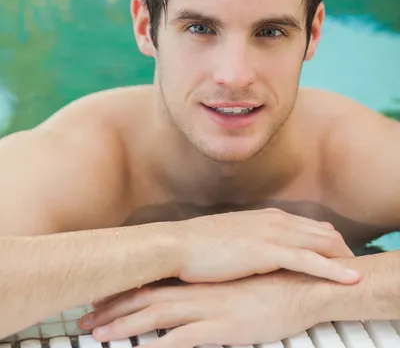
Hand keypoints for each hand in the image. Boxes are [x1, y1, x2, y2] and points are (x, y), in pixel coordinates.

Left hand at [80, 272, 324, 344]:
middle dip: (113, 311)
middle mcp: (198, 292)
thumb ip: (216, 288)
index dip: (125, 293)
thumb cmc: (275, 285)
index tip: (101, 301)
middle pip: (146, 300)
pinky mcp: (223, 329)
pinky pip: (183, 341)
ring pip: (156, 319)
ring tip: (97, 337)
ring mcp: (209, 309)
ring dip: (124, 328)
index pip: (154, 284)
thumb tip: (197, 294)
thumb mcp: (240, 284)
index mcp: (201, 280)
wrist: (305, 286)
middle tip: (86, 322)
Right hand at [174, 208, 358, 283]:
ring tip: (360, 272)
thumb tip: (262, 252)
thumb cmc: (200, 246)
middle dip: (342, 250)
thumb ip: (253, 242)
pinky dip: (333, 269)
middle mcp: (275, 221)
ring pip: (322, 244)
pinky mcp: (268, 252)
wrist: (177, 245)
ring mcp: (273, 234)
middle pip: (323, 233)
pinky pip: (311, 261)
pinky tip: (350, 277)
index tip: (339, 256)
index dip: (328, 242)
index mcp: (267, 218)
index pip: (309, 227)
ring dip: (344, 258)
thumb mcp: (233, 239)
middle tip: (355, 266)